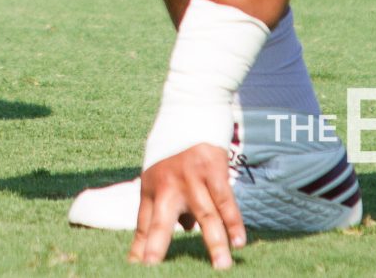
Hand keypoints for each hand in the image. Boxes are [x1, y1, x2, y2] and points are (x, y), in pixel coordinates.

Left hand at [131, 144, 243, 267]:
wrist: (191, 112)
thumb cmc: (173, 154)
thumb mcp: (158, 179)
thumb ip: (161, 209)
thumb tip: (175, 234)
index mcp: (151, 189)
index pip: (143, 227)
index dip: (139, 250)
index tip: (135, 270)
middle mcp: (167, 186)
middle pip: (160, 222)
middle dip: (156, 247)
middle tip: (152, 267)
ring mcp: (192, 179)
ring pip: (205, 216)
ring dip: (215, 243)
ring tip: (221, 267)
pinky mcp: (214, 171)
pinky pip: (226, 201)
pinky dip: (234, 222)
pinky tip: (240, 242)